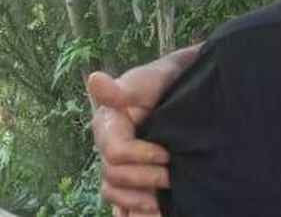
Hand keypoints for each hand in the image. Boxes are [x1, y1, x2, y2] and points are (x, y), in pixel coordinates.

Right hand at [87, 46, 197, 215]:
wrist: (184, 84)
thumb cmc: (163, 80)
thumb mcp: (148, 80)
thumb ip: (123, 88)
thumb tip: (94, 79)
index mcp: (108, 126)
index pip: (116, 152)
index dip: (141, 156)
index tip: (167, 153)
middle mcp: (108, 148)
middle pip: (114, 177)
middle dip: (145, 179)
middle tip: (172, 177)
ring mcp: (119, 164)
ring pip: (114, 193)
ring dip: (137, 201)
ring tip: (161, 203)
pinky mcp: (133, 176)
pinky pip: (121, 203)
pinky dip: (131, 212)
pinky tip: (151, 215)